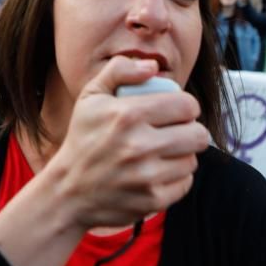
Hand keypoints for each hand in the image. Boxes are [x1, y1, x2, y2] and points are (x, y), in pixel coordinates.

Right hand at [46, 57, 208, 229]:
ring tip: (165, 152)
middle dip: (191, 130)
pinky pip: (185, 183)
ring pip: (192, 159)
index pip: (186, 105)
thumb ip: (119, 69)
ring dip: (183, 154)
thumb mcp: (91, 96)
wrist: (67, 191)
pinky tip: (159, 172)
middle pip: (198, 134)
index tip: (179, 110)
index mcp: (127, 115)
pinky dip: (176, 178)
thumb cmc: (83, 139)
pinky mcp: (152, 199)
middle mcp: (139, 145)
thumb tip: (152, 66)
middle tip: (178, 131)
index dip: (187, 106)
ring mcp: (147, 176)